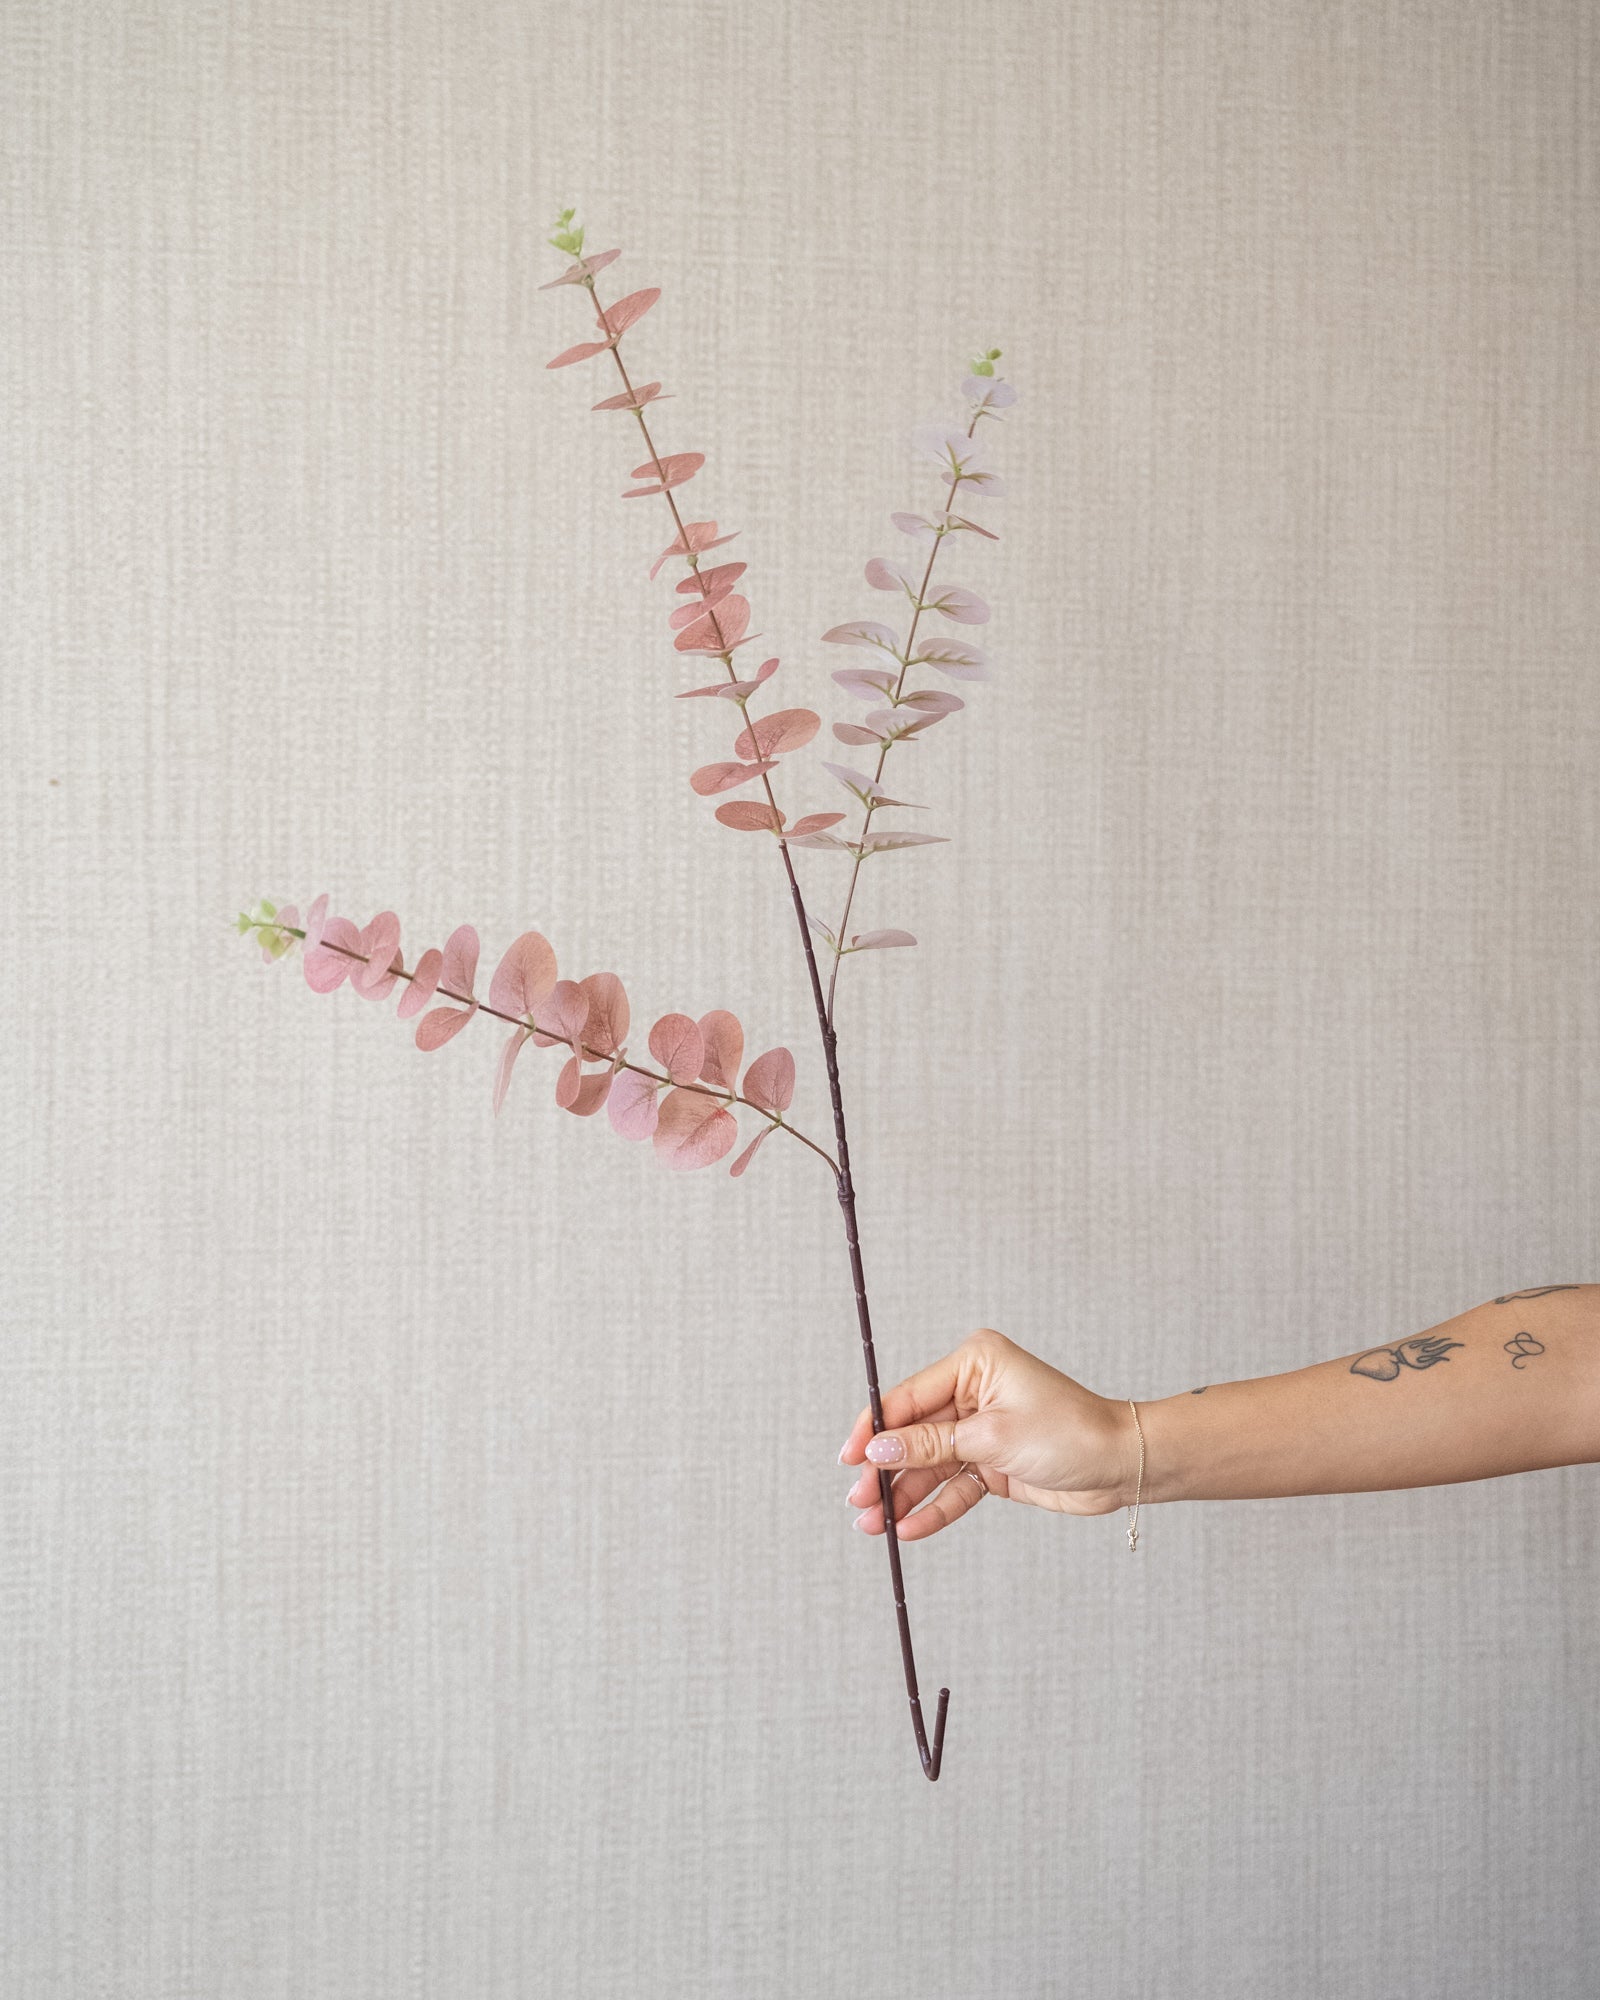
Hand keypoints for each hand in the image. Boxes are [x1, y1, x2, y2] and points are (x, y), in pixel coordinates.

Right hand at [839, 1328, 1134, 1539]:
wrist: (1121, 1466)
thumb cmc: (1070, 1433)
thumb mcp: (992, 1439)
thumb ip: (930, 1445)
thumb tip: (879, 1450)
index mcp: (973, 1364)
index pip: (908, 1396)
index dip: (874, 1429)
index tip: (848, 1458)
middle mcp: (974, 1391)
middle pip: (913, 1433)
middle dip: (886, 1469)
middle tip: (859, 1502)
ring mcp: (982, 1427)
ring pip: (930, 1464)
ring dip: (904, 1495)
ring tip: (875, 1526)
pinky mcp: (992, 1460)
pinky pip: (954, 1485)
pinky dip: (934, 1507)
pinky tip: (910, 1528)